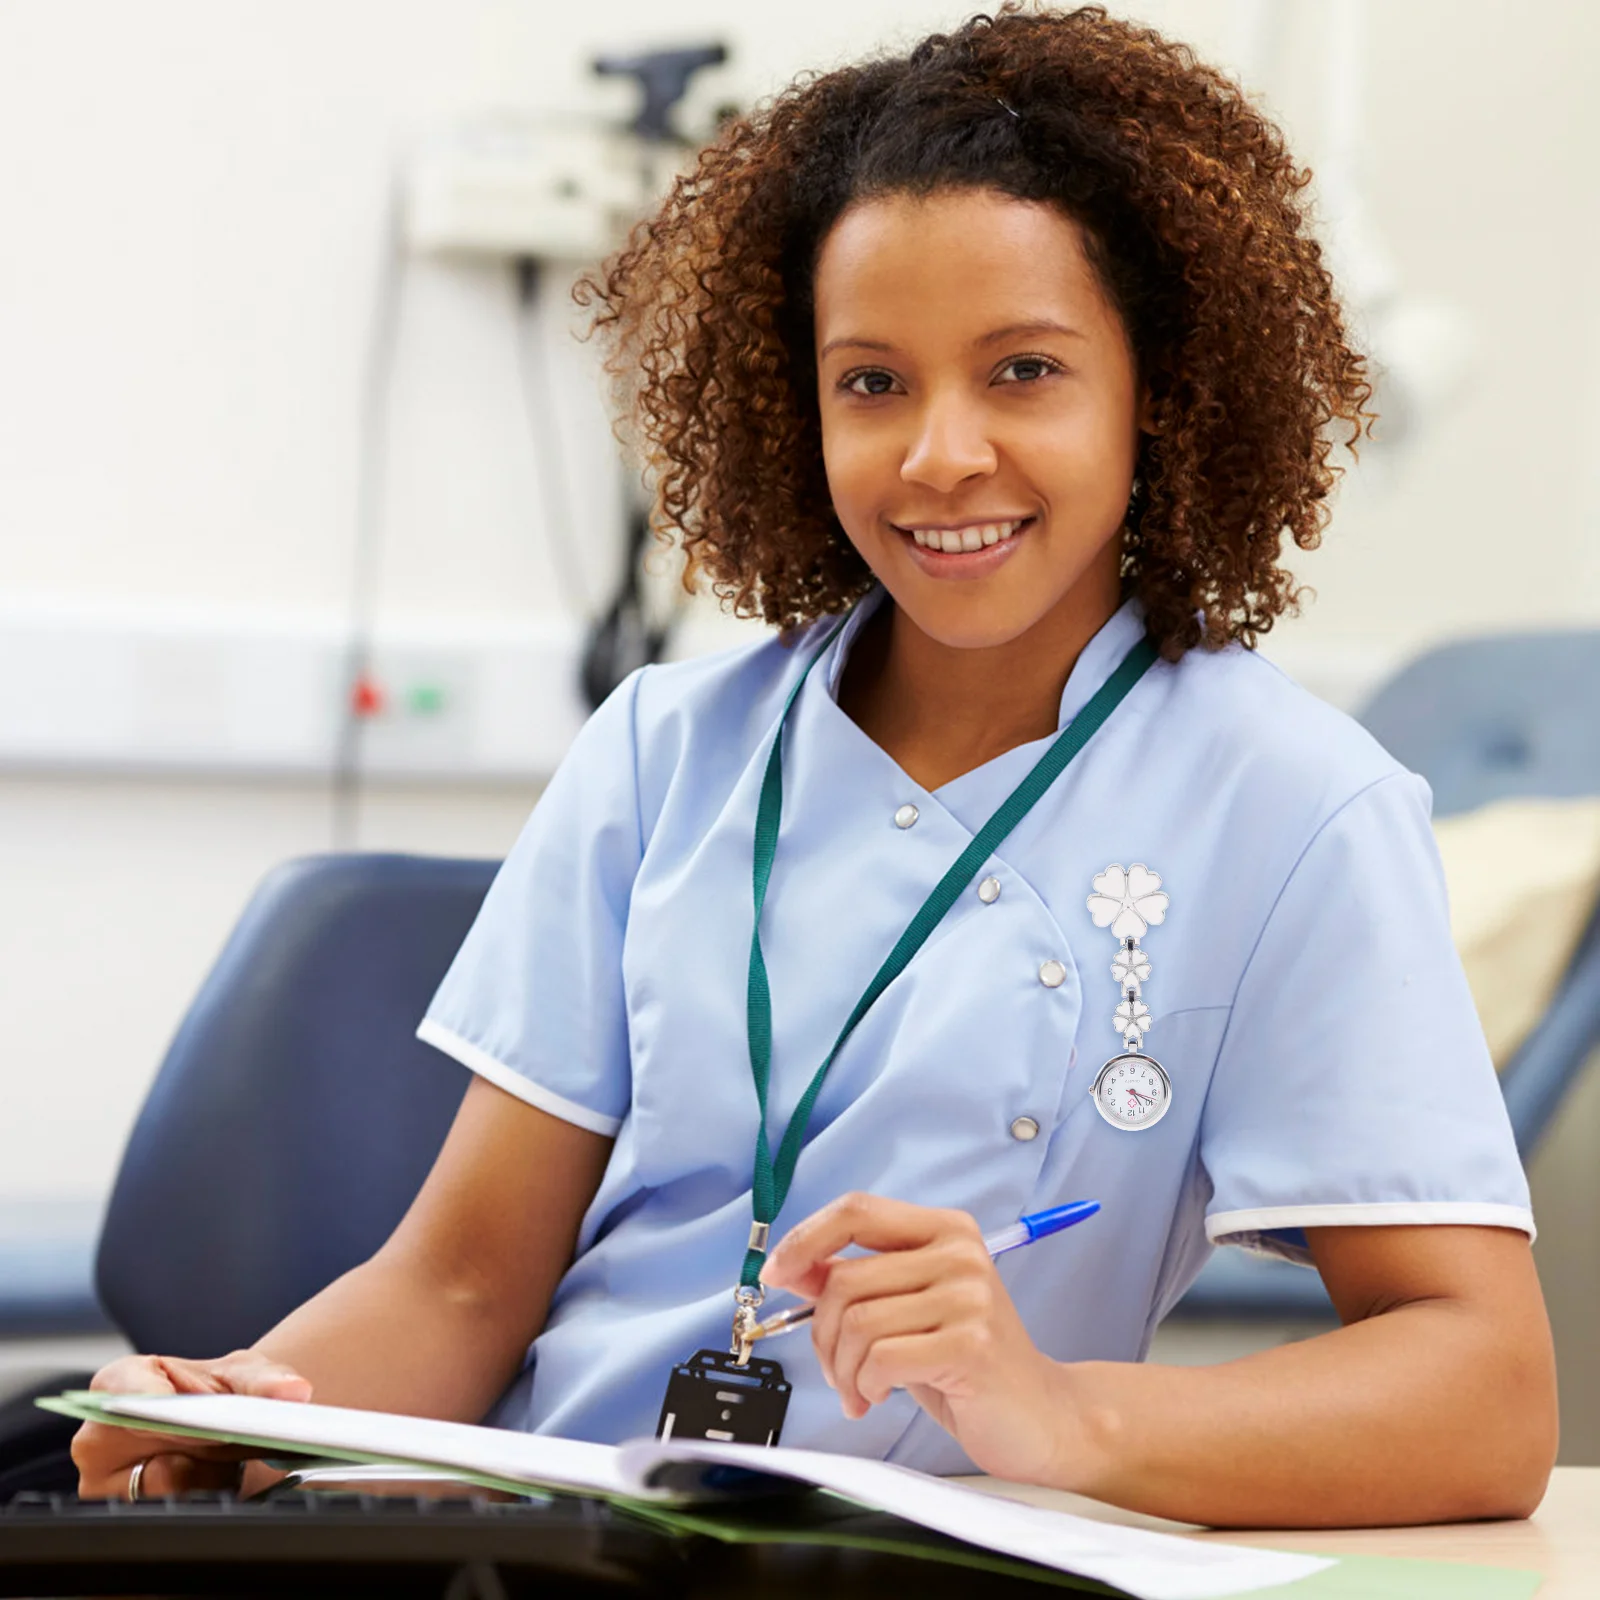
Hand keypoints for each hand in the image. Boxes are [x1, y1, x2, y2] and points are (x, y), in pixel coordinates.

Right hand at [72, 1349, 311, 1500]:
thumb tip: (293, 1392)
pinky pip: (175, 1512)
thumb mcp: (242, 1374)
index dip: (161, 1407)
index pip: (126, 1395)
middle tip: (235, 1437)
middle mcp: (99, 1440)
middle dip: (201, 1445)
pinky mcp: (129, 1514)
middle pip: (148, 1447)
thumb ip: (267, 1380)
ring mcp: (107, 1484)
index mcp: (117, 1385)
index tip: (194, 1416)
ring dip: (209, 1475)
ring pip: (166, 1490)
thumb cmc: (215, 1390)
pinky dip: (208, 1495)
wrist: (217, 1422)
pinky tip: (223, 1477)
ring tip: (228, 1455)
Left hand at [760, 1193, 1080, 1482]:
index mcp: (944, 1229)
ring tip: (859, 1390)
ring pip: (856, 1323)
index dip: (805, 1238)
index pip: (856, 1210)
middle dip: (821, 1335)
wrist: (1040, 1415)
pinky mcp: (970, 1345)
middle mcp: (959, 1253)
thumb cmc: (964, 1362)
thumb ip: (855, 1280)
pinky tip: (876, 1399)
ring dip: (842, 1370)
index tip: (777, 1273)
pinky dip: (864, 1386)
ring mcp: (969, 1297)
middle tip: (836, 1370)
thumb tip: (791, 1267)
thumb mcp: (905, 1309)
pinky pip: (880, 1360)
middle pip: (845, 1279)